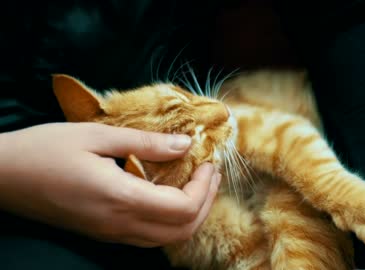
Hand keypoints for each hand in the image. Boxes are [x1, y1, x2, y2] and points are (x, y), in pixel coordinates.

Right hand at [0, 122, 220, 246]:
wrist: (3, 176)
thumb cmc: (45, 150)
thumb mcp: (97, 136)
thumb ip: (146, 142)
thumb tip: (186, 142)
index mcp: (120, 198)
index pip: (183, 207)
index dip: (205, 187)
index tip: (208, 161)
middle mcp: (120, 224)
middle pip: (182, 229)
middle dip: (206, 201)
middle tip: (211, 172)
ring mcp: (111, 233)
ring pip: (168, 238)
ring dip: (192, 213)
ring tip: (198, 183)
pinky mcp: (104, 232)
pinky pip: (150, 236)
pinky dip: (171, 220)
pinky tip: (171, 195)